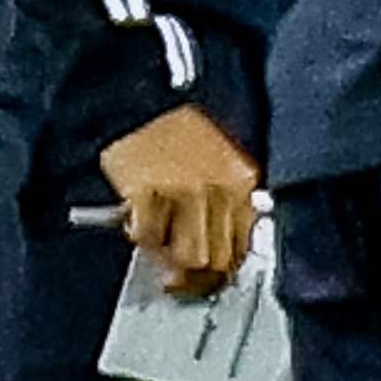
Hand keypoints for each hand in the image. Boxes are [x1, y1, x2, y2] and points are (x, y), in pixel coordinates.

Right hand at [97, 103, 261, 296]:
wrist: (139, 101)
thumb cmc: (177, 129)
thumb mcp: (220, 158)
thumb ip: (227, 202)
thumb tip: (218, 250)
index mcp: (242, 181)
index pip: (242, 248)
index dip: (221, 272)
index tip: (206, 279)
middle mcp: (219, 191)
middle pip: (217, 261)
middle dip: (195, 275)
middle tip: (176, 273)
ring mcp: (185, 195)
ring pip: (187, 259)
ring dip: (168, 259)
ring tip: (157, 246)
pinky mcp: (149, 195)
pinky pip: (149, 239)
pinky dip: (142, 238)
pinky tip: (138, 222)